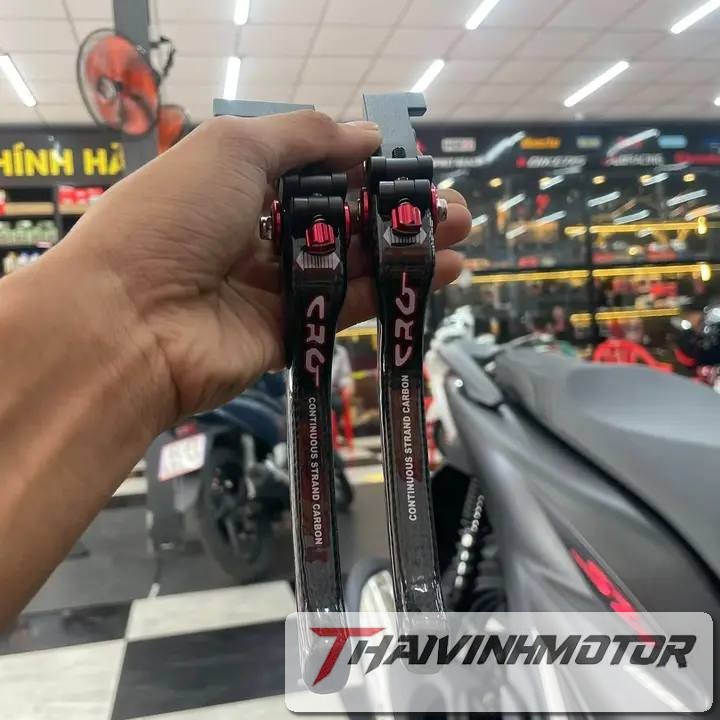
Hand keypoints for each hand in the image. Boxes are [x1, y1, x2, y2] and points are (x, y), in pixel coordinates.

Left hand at [63, 112, 470, 427]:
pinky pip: (350, 305)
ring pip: (352, 262)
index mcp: (234, 184)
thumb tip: (366, 135)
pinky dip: (396, 287)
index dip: (360, 166)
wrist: (128, 322)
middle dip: (395, 211)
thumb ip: (304, 138)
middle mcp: (254, 234)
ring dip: (407, 247)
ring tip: (462, 232)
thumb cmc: (172, 218)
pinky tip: (444, 271)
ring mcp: (273, 287)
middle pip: (339, 219)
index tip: (406, 164)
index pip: (310, 170)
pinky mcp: (290, 332)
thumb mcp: (233, 148)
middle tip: (450, 205)